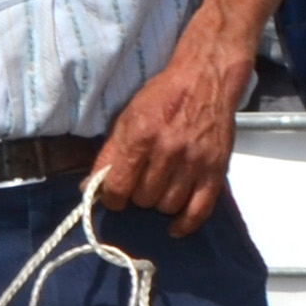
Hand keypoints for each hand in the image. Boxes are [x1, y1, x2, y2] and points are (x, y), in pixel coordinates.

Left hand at [94, 33, 248, 231]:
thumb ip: (109, 154)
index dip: (112, 197)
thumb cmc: (163, 96)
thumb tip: (89, 187)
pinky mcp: (216, 171)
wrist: (205, 79)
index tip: (115, 195)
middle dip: (138, 196)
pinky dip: (185, 224)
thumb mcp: (127, 117)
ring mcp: (194, 162)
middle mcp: (168, 151)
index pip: (118, 187)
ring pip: (168, 207)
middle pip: (144, 199)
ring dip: (160, 204)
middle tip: (142, 183)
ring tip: (160, 189)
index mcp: (141, 136)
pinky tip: (174, 227)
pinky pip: (199, 211)